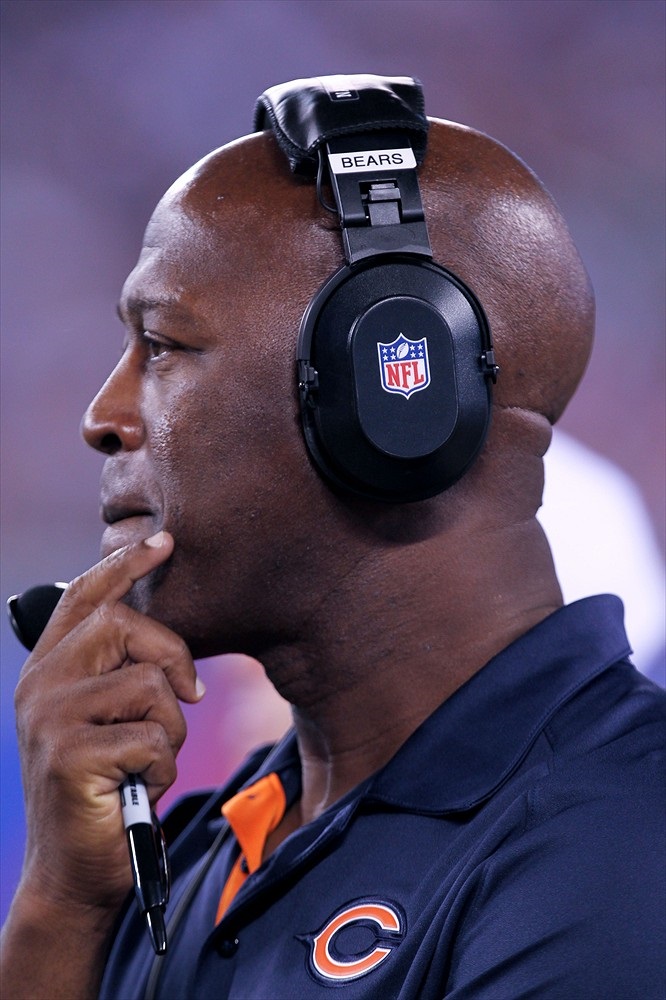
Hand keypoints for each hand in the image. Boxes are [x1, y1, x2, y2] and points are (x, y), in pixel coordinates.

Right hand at [13, 531, 203, 913]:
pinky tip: (141, 788)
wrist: (75, 872)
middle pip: (124, 625)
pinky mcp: (70, 755)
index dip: (124, 564)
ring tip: (147, 760)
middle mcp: (40, 685)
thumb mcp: (108, 719)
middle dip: (173, 656)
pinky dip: (164, 767)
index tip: (164, 541)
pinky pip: (154, 736)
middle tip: (187, 696)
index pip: (84, 597)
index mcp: (49, 669)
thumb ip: (120, 674)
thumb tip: (166, 644)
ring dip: (170, 727)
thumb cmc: (105, 789)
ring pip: (149, 684)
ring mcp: (49, 718)